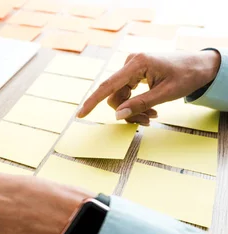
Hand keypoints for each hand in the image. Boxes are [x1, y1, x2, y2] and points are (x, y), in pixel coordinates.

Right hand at [77, 51, 220, 124]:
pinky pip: (126, 93)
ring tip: (152, 117)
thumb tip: (118, 116)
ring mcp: (131, 67)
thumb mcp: (165, 94)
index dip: (92, 102)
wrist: (201, 66)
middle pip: (115, 95)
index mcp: (137, 64)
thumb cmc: (187, 76)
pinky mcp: (134, 72)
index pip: (108, 86)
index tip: (80, 114)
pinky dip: (136, 104)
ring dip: (133, 110)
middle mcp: (131, 63)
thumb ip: (140, 104)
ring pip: (120, 97)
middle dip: (127, 112)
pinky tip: (150, 110)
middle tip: (146, 123)